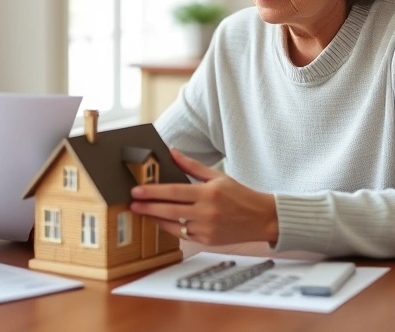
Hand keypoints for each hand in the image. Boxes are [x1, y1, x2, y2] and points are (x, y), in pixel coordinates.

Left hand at [129, 149, 277, 245]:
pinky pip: (183, 235)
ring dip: (156, 219)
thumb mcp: (217, 176)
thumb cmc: (240, 195)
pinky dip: (170, 229)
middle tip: (132, 204)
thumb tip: (173, 152)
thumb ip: (192, 166)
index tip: (136, 191)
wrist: (262, 218)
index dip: (153, 192)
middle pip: (169, 210)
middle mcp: (206, 212)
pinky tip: (160, 222)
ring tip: (142, 213)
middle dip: (148, 207)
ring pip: (173, 225)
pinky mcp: (207, 241)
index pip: (174, 192)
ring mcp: (206, 229)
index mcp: (208, 193)